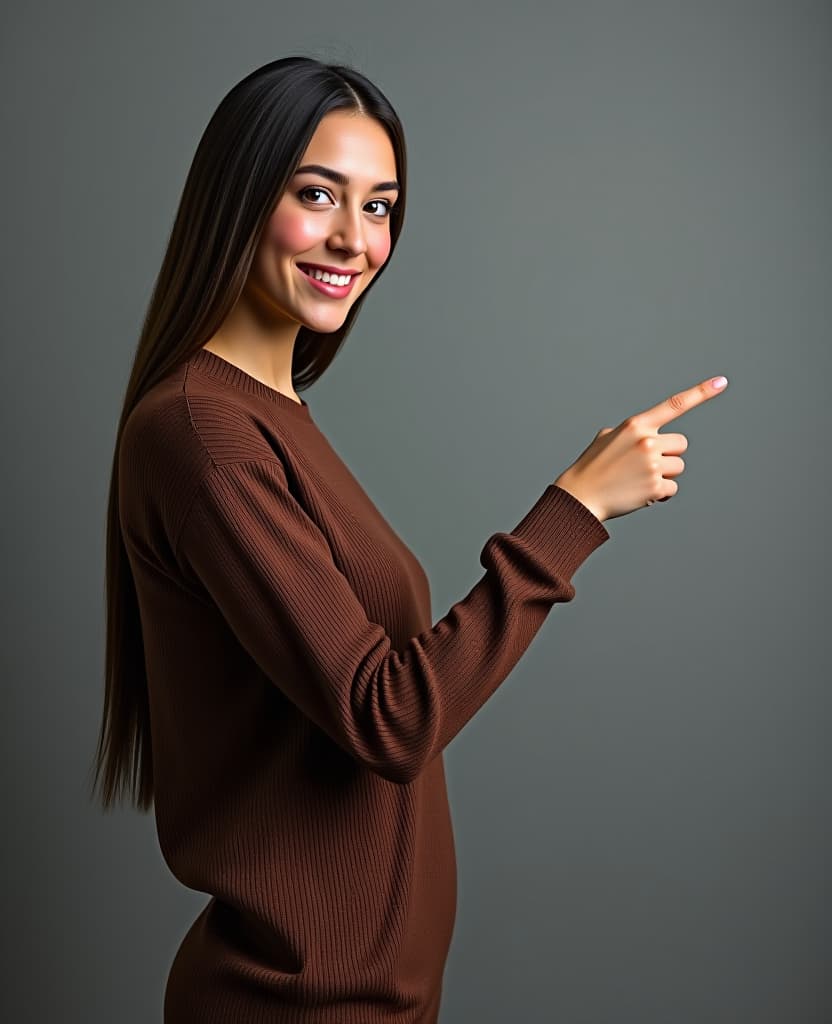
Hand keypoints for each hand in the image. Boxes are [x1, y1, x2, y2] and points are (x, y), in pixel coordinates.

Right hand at [554, 375, 728, 521]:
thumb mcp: (606, 439)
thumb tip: (643, 434)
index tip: (721, 382)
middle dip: (668, 455)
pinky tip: (639, 494)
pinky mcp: (655, 487)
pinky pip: (672, 488)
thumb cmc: (592, 468)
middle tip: (643, 465)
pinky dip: (660, 494)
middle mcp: (647, 441)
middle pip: (681, 444)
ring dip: (663, 475)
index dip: (700, 393)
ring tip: (637, 480)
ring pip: (677, 467)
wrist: (579, 497)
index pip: (674, 405)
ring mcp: (652, 465)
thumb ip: (630, 432)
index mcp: (635, 425)